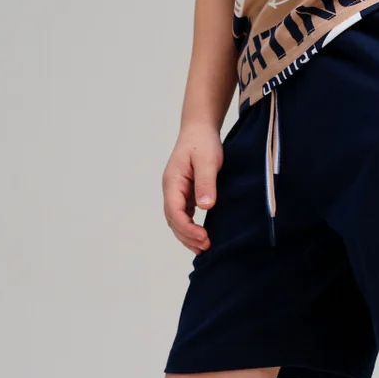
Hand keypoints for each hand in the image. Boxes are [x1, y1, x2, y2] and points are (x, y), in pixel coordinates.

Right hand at [163, 121, 223, 252]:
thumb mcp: (207, 160)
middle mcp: (171, 189)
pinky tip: (201, 237)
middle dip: (187, 236)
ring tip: (204, 248)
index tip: (203, 238)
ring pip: (177, 221)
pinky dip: (190, 228)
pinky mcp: (185, 194)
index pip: (174, 211)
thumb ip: (206, 182)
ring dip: (188, 236)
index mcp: (172, 181)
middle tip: (206, 247)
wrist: (199, 129)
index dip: (187, 228)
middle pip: (173, 220)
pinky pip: (184, 215)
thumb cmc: (203, 142)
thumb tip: (205, 206)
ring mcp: (176, 193)